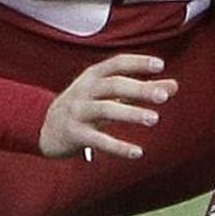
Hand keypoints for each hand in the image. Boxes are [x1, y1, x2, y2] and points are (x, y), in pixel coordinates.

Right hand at [40, 53, 175, 160]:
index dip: (138, 63)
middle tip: (164, 97)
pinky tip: (137, 152)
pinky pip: (97, 140)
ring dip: (130, 114)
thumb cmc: (85, 105)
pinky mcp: (73, 134)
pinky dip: (118, 146)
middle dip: (139, 89)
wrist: (40, 127)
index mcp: (93, 76)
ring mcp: (76, 112)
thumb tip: (174, 86)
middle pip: (114, 85)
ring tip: (154, 119)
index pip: (117, 63)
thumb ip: (142, 89)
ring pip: (105, 109)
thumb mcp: (110, 93)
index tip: (160, 66)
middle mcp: (84, 90)